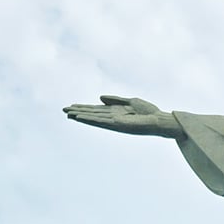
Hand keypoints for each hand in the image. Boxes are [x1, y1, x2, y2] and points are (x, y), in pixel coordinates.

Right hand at [63, 96, 181, 137]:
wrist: (160, 120)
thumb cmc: (149, 112)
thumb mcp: (131, 101)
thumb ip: (115, 100)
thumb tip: (100, 98)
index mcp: (116, 112)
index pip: (97, 110)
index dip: (84, 108)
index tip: (72, 106)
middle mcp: (114, 118)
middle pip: (92, 114)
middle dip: (78, 112)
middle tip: (63, 110)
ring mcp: (115, 122)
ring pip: (94, 118)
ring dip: (81, 116)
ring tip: (68, 114)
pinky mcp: (117, 125)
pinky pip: (101, 121)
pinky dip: (90, 119)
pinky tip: (80, 117)